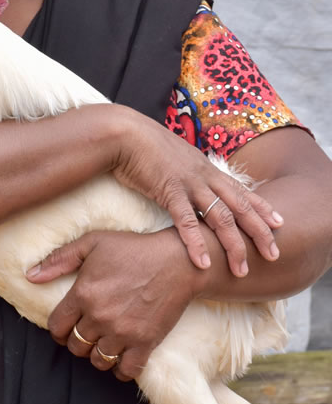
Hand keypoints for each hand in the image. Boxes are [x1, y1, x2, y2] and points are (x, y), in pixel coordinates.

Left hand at [29, 229, 197, 380]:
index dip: (58, 329)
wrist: (177, 261)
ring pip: (98, 360)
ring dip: (98, 354)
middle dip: (77, 341)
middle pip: (76, 346)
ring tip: (104, 343)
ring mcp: (123, 332)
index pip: (56, 327)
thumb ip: (60, 259)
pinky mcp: (145, 342)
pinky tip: (122, 357)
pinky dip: (121, 369)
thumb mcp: (94, 242)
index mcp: (83, 293)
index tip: (66, 326)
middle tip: (87, 332)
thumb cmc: (134, 249)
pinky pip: (125, 371)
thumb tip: (30, 276)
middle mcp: (100, 316)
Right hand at [110, 106, 282, 277]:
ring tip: (241, 269)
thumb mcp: (175, 159)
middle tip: (273, 255)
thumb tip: (191, 186)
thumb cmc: (144, 147)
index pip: (241, 190)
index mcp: (206, 169)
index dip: (262, 207)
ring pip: (220, 217)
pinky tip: (203, 262)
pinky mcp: (169, 190)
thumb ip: (187, 173)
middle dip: (259, 232)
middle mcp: (205, 176)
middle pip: (240, 207)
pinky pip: (187, 221)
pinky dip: (196, 243)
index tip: (279, 223)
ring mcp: (190, 183)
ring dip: (233, 245)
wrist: (125, 134)